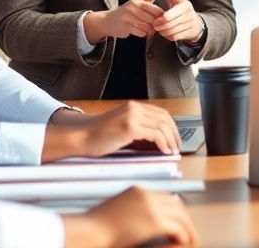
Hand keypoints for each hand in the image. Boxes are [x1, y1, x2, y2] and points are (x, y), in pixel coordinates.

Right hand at [44, 101, 181, 160]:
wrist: (81, 138)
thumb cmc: (98, 137)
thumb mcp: (122, 129)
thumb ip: (139, 131)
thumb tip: (158, 142)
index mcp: (133, 107)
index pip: (161, 113)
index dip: (171, 126)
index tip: (175, 138)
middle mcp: (134, 108)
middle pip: (164, 118)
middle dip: (174, 133)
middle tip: (177, 146)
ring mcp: (132, 116)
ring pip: (162, 126)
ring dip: (170, 140)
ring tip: (171, 151)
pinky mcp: (130, 127)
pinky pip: (155, 134)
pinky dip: (163, 143)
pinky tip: (163, 151)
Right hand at [64, 186, 196, 246]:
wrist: (89, 231)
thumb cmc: (96, 227)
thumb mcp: (116, 212)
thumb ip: (132, 212)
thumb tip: (143, 221)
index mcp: (137, 190)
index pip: (164, 197)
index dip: (173, 210)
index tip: (178, 221)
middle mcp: (147, 195)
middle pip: (176, 203)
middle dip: (184, 218)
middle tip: (188, 231)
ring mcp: (151, 206)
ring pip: (180, 214)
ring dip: (187, 228)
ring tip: (189, 239)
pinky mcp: (154, 221)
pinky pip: (177, 227)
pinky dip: (182, 235)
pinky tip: (182, 242)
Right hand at [85, 0, 167, 41]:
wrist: (109, 21)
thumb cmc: (128, 10)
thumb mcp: (139, 0)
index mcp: (138, 1)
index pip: (156, 10)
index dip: (161, 16)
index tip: (161, 18)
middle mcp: (132, 8)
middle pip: (152, 19)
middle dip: (156, 24)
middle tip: (155, 25)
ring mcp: (128, 18)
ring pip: (147, 27)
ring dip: (150, 30)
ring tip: (149, 28)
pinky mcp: (125, 28)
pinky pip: (141, 33)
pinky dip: (143, 34)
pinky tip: (141, 31)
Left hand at [151, 0, 203, 43]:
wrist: (196, 22)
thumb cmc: (182, 8)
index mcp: (185, 5)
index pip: (167, 16)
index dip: (159, 19)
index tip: (155, 19)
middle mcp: (189, 15)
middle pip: (168, 24)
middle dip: (160, 26)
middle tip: (155, 25)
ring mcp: (190, 25)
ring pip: (171, 32)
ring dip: (163, 32)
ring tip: (159, 29)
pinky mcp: (189, 33)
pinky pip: (175, 37)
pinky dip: (168, 36)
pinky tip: (166, 33)